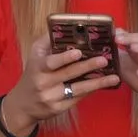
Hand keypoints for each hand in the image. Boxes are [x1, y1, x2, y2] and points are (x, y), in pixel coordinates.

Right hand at [4, 34, 119, 133]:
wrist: (23, 104)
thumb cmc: (32, 74)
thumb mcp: (34, 56)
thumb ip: (46, 42)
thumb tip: (61, 27)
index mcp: (37, 67)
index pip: (51, 62)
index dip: (64, 58)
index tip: (78, 52)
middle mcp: (43, 83)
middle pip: (68, 74)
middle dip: (88, 66)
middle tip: (104, 60)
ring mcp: (52, 97)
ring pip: (78, 89)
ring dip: (97, 83)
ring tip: (114, 77)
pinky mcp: (59, 109)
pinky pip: (78, 98)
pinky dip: (91, 91)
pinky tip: (103, 85)